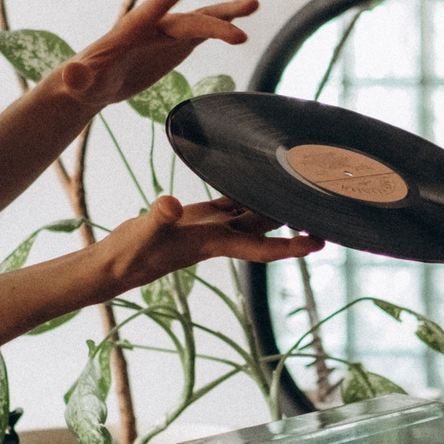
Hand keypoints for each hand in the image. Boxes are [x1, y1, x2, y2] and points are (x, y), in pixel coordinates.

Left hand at [54, 0, 255, 112]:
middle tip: (241, 36)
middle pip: (189, 19)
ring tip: (255, 3)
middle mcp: (156, 24)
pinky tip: (245, 21)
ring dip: (228, 13)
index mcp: (134, 27)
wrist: (93, 82)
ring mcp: (169, 32)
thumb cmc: (85, 81)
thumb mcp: (81, 83)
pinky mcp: (177, 44)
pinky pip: (205, 31)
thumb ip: (79, 77)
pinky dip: (225, 25)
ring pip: (203, 18)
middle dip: (215, 24)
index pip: (158, 4)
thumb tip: (71, 75)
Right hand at [96, 195, 320, 294]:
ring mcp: (210, 226)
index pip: (262, 248)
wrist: (115, 265)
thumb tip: (170, 205)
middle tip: (327, 204)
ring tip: (303, 186)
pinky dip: (246, 191)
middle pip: (268, 226)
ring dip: (276, 202)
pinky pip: (230, 202)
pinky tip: (257, 177)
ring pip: (252, 211)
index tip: (319, 243)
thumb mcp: (144, 235)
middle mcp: (219, 235)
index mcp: (214, 243)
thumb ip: (158, 219)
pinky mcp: (198, 217)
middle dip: (296, 219)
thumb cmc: (131, 255)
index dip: (291, 247)